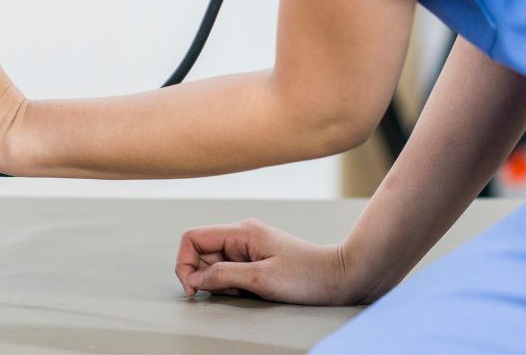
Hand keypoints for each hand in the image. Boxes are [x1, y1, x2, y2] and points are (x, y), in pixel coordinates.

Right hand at [176, 219, 371, 305]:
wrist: (340, 277)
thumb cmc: (306, 276)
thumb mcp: (261, 279)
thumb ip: (223, 275)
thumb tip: (193, 279)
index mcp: (241, 232)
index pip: (192, 238)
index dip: (185, 263)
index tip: (194, 289)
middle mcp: (241, 235)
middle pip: (201, 253)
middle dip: (206, 277)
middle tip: (230, 292)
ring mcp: (249, 247)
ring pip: (215, 265)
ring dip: (221, 283)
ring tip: (246, 292)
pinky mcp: (256, 260)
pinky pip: (230, 271)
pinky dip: (233, 285)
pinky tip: (251, 292)